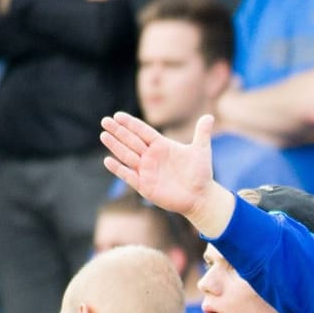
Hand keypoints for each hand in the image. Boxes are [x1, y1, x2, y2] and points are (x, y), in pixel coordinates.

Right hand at [100, 112, 234, 232]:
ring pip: (127, 156)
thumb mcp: (201, 151)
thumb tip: (210, 116)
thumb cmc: (200, 174)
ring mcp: (147, 171)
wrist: (200, 197)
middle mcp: (151, 157)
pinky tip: (108, 160)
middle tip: (105, 121)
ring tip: (104, 135)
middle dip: (118, 131)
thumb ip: (202, 133)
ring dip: (115, 146)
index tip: (118, 115)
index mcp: (162, 146)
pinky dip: (119, 169)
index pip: (143, 131)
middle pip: (131, 141)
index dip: (131, 124)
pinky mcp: (145, 186)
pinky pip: (129, 175)